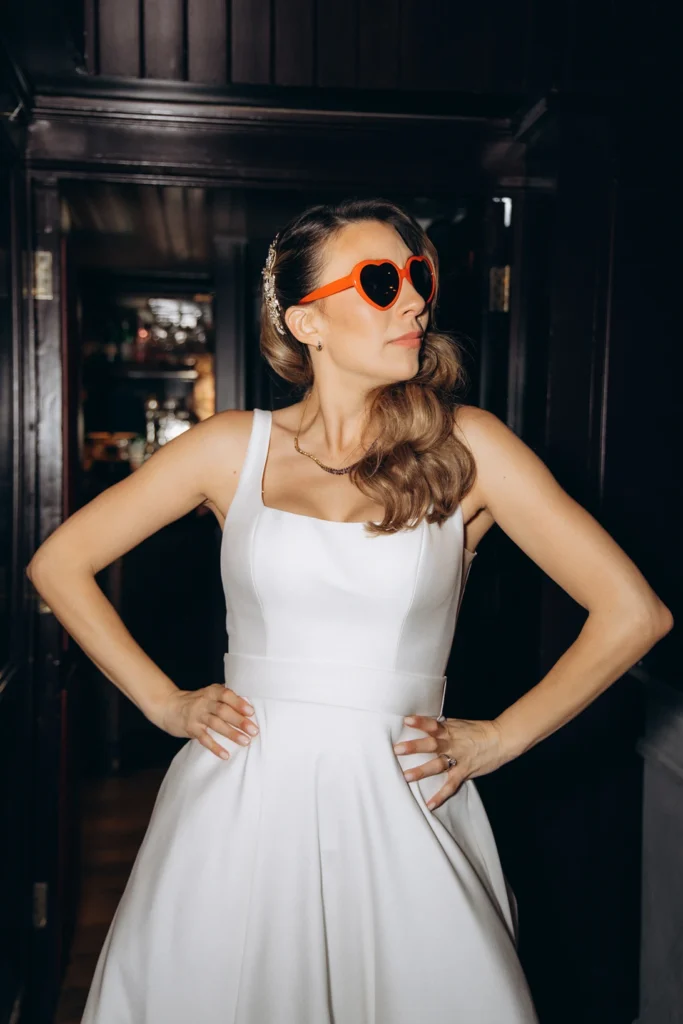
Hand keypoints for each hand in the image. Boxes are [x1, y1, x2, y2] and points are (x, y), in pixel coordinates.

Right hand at [155, 684, 258, 760]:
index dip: (239, 703)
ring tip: (245, 741)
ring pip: (215, 724)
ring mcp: (196, 716)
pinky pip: (204, 739)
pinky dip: (215, 747)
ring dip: (231, 733)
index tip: (251, 712)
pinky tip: (225, 755)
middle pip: (223, 710)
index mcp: (211, 692)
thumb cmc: (196, 701)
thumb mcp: (209, 694)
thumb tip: (248, 704)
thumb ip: (226, 698)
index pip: (226, 695)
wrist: (169, 706)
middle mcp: (204, 702)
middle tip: (254, 730)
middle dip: (239, 721)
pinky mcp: (190, 729)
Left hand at [393, 715, 507, 810]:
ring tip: (406, 777)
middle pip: (431, 744)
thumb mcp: (460, 724)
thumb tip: (426, 726)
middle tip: (397, 749)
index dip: (420, 722)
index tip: (406, 720)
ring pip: (438, 765)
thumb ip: (443, 727)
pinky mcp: (465, 771)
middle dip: (414, 747)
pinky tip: (429, 804)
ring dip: (422, 771)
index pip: (433, 724)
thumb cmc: (479, 730)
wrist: (502, 739)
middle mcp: (452, 743)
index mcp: (450, 730)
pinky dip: (441, 796)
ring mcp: (459, 758)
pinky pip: (451, 785)